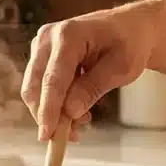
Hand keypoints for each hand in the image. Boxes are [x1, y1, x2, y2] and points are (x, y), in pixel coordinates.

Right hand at [21, 4, 163, 140]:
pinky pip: (41, 86)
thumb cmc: (130, 44)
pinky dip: (54, 104)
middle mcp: (48, 37)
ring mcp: (42, 45)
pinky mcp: (42, 55)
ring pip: (35, 89)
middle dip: (48, 115)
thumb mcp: (121, 69)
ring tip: (81, 123)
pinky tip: (76, 113)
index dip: (49, 110)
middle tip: (71, 137)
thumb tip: (70, 112)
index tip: (47, 135)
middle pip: (36, 85)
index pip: (53, 79)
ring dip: (52, 112)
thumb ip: (94, 88)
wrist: (130, 28)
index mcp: (69, 35)